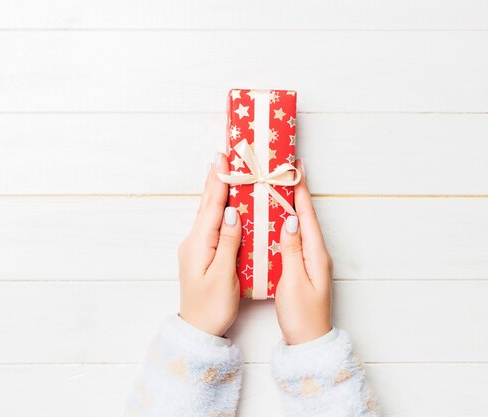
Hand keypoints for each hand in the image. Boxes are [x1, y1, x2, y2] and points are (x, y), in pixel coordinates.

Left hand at [178, 153, 241, 336]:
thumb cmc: (212, 307)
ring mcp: (195, 247)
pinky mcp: (200, 253)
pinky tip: (220, 203)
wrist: (198, 329)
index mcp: (199, 244)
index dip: (219, 181)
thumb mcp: (224, 276)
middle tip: (223, 155)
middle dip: (215, 179)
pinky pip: (209, 223)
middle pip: (206, 204)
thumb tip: (231, 212)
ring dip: (215, 191)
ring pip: (207, 212)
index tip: (224, 158)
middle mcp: (193, 241)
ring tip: (221, 170)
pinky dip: (215, 207)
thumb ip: (228, 242)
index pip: (211, 206)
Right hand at [275, 159, 332, 344]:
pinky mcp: (302, 268)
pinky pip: (294, 239)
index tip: (296, 167)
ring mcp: (310, 261)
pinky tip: (276, 221)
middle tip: (285, 171)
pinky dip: (286, 224)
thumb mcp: (292, 281)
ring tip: (278, 188)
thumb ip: (290, 250)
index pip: (306, 215)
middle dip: (295, 192)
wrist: (308, 342)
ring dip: (290, 206)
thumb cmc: (301, 316)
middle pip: (305, 216)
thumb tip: (289, 220)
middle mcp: (316, 254)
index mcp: (315, 254)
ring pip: (299, 226)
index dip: (300, 190)